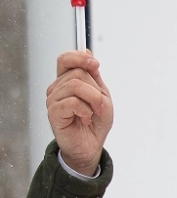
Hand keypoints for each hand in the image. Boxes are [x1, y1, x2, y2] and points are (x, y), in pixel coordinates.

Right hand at [46, 51, 112, 175]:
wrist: (91, 145)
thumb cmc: (95, 122)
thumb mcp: (101, 95)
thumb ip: (94, 76)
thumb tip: (87, 52)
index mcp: (67, 81)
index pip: (65, 59)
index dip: (79, 57)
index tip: (95, 64)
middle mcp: (57, 88)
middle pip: (77, 73)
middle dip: (96, 90)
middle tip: (100, 106)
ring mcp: (53, 100)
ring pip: (75, 86)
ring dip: (93, 101)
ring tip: (92, 114)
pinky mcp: (53, 113)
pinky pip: (72, 102)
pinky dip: (85, 111)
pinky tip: (84, 119)